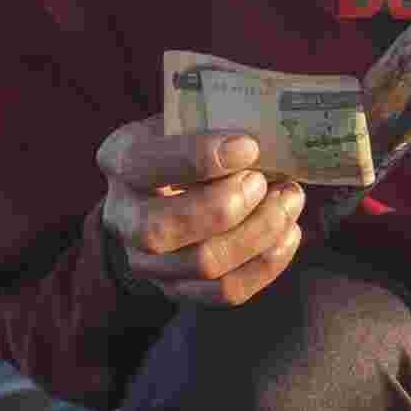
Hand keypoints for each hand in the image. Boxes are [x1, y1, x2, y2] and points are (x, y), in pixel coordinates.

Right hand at [97, 118, 309, 306]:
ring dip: (258, 232)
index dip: (197, 157)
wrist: (174, 188)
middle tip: (264, 182)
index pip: (143, 163)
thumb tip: (271, 129)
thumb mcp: (190, 119)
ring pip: (203, 264)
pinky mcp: (180, 289)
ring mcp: (148, 261)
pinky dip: (266, 263)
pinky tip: (288, 233)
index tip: (248, 146)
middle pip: (162, 230)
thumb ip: (216, 120)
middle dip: (225, 207)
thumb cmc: (192, 143)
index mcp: (120, 160)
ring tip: (289, 200)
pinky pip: (226, 291)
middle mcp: (122, 216)